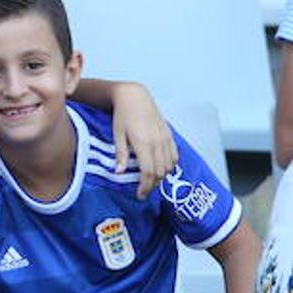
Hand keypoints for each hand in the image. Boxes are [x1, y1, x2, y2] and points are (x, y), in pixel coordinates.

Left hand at [110, 82, 178, 198]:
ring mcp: (165, 138)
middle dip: (153, 185)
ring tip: (150, 181)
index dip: (145, 187)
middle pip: (160, 172)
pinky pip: (175, 155)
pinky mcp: (170, 135)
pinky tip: (162, 169)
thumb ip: (120, 155)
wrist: (135, 97)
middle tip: (144, 191)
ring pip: (169, 166)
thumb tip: (118, 173)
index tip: (140, 195)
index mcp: (143, 143)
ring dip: (162, 177)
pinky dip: (170, 166)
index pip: (148, 172)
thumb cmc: (123, 115)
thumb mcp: (117, 135)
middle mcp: (157, 142)